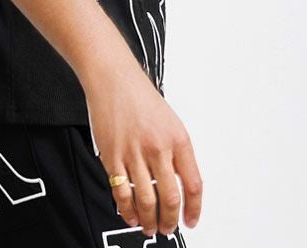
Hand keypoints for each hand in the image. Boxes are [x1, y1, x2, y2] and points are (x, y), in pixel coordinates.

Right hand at [83, 63, 202, 236]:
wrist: (113, 78)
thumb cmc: (140, 95)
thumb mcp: (171, 121)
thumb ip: (177, 152)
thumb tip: (180, 183)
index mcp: (178, 139)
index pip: (193, 185)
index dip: (194, 209)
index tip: (191, 220)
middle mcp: (158, 148)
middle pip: (170, 198)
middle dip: (170, 221)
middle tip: (168, 227)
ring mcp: (135, 154)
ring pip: (146, 201)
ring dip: (149, 221)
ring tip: (150, 227)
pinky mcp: (113, 157)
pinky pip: (122, 193)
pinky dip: (127, 210)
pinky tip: (130, 215)